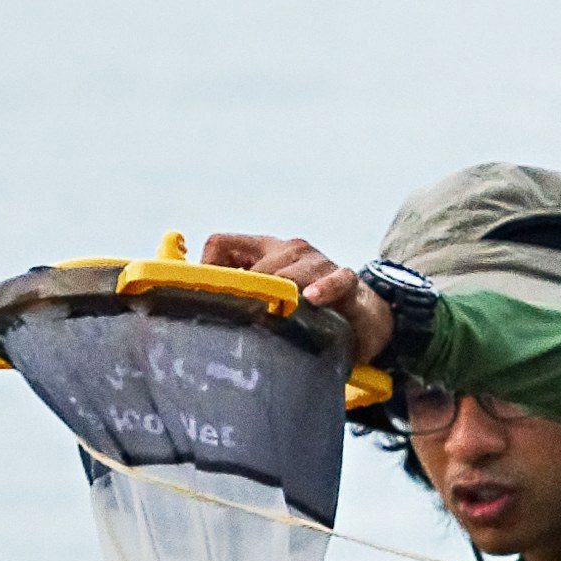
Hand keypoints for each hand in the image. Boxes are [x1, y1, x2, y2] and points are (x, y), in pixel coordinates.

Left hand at [200, 230, 394, 369]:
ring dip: (278, 291)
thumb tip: (197, 314)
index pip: (221, 244)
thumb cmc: (309, 308)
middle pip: (256, 262)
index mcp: (263, 251)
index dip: (207, 269)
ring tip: (272, 311)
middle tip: (236, 317)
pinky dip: (322, 289)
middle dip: (245, 290)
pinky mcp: (346, 281)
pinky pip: (334, 280)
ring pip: (290, 270)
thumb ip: (239, 301)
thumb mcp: (271, 299)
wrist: (364, 316)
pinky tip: (311, 300)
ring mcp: (319, 263)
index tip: (205, 301)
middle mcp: (289, 251)